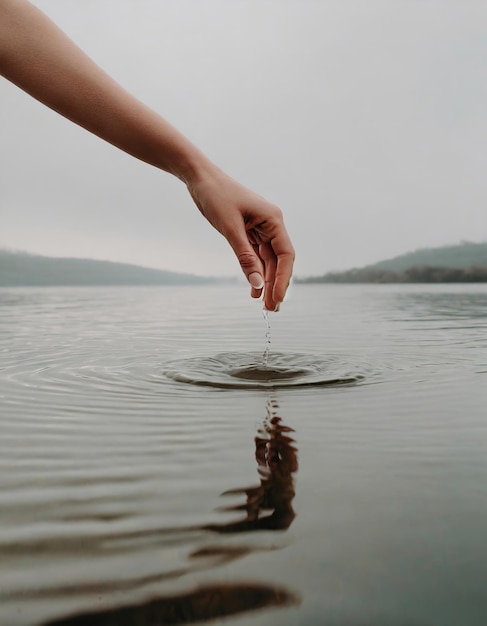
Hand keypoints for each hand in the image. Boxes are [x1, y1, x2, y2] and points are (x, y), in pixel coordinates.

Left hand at [187, 167, 294, 310]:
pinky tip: (253, 288)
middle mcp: (271, 224)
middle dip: (275, 285)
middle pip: (279, 261)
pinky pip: (256, 256)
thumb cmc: (217, 196)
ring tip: (263, 305)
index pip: (286, 255)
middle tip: (271, 309)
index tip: (276, 298)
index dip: (283, 279)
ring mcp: (261, 228)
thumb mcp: (230, 229)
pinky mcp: (249, 231)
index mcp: (274, 220)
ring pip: (267, 261)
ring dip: (265, 281)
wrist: (200, 178)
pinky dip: (254, 271)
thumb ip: (245, 257)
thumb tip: (257, 284)